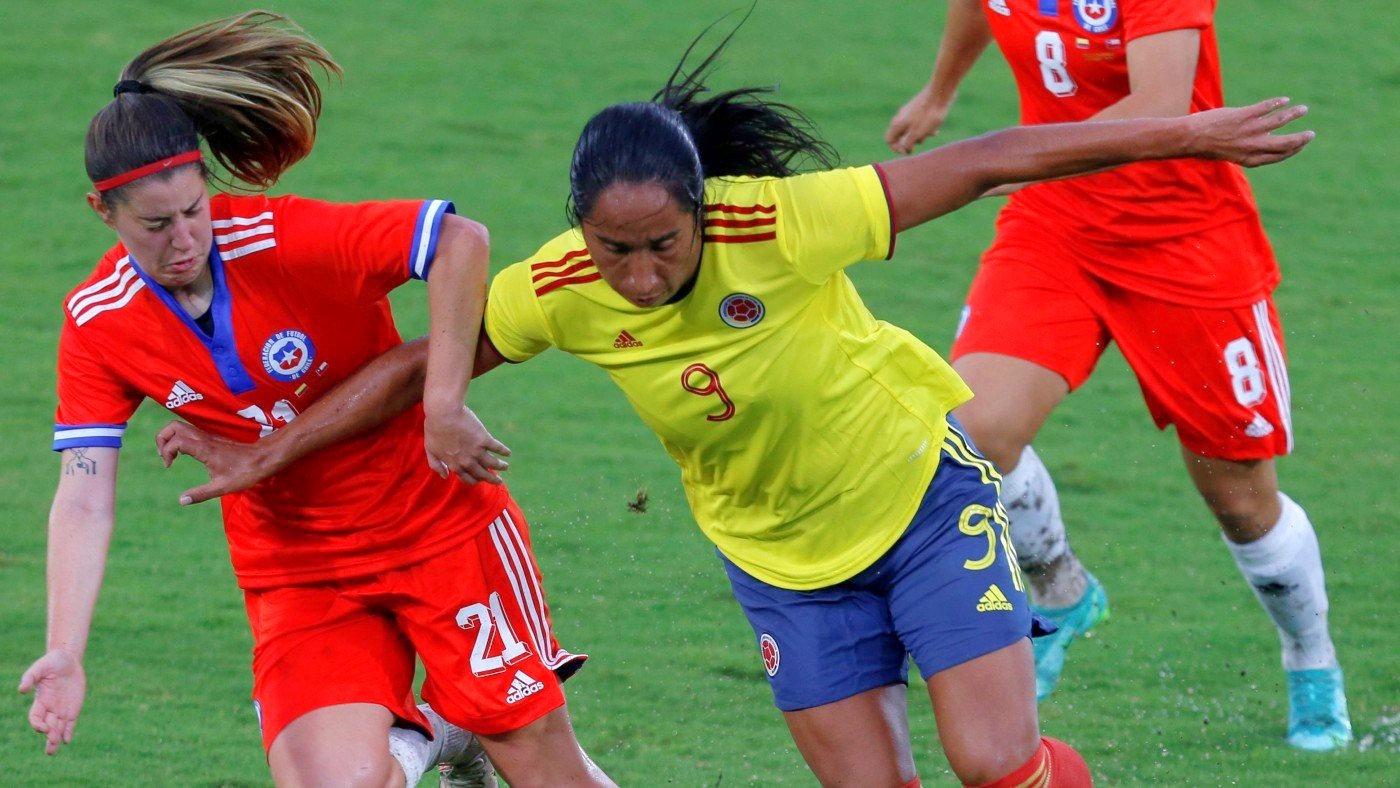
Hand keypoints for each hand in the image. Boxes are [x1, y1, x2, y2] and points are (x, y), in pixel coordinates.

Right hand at [18, 649, 85, 754]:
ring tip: (53, 750)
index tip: (44, 728)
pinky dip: (68, 732)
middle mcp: (50, 708)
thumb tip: (21, 690)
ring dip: (55, 739)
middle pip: (47, 726)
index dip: (37, 725)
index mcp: (40, 701)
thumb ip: (30, 678)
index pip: (35, 717)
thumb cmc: (52, 662)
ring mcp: (61, 709)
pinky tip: (67, 740)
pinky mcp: (73, 708)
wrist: (68, 659)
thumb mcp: (40, 668)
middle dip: (48, 737)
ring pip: (57, 728)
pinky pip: (70, 723)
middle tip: (51, 748)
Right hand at [156, 421, 267, 504]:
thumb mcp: (222, 487)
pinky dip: (179, 439)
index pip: (176, 440)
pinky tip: (184, 454)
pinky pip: (189, 431)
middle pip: (173, 426)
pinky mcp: (211, 438)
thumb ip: (200, 494)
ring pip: (180, 426)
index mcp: (204, 449)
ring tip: (172, 457)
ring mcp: (208, 436)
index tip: (169, 466)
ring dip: (169, 438)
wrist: (263, 459)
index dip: (166, 451)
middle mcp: (204, 439)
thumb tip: (181, 501)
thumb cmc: (245, 473)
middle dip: (162, 439)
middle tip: (165, 457)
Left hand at [424, 406, 510, 484]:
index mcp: (455, 465)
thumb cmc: (434, 430)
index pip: (468, 479)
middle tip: (499, 481)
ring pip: (493, 464)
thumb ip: (436, 465)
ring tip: (506, 467)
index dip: (476, 481)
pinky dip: (504, 451)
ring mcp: (477, 451)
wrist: (443, 414)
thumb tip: (445, 476)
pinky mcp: (485, 439)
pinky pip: (497, 448)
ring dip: (501, 467)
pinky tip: (508, 453)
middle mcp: (467, 461)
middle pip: (483, 475)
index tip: (481, 480)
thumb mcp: (430, 450)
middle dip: (492, 479)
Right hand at [886, 86, 951, 154]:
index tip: (908, 151)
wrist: (940, 93)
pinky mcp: (919, 108)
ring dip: (920, 135)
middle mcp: (900, 117)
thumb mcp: (917, 134)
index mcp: (897, 124)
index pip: (889, 140)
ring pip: (911, 130)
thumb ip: (907, 143)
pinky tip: (936, 129)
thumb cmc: (928, 115)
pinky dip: (925, 128)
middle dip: (911, 142)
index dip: (897, 148)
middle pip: (900, 136)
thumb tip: (904, 149)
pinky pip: (919, 123)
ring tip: (931, 133)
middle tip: (922, 140)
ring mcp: (909, 112)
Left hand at [1188, 97, 1313, 166]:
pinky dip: (1278, 103)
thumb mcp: (1227, 155)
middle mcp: (1253, 146)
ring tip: (1303, 109)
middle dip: (1301, 139)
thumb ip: (1244, 150)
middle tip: (1310, 134)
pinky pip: (1267, 107)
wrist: (1190, 137)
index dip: (1291, 151)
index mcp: (1248, 159)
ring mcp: (1250, 130)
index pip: (1277, 157)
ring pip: (1280, 121)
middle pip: (1285, 144)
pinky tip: (1285, 100)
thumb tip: (1260, 140)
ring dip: (1294, 114)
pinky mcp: (1245, 115)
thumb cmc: (1205, 147)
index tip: (1299, 145)